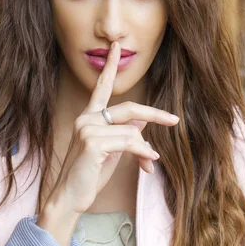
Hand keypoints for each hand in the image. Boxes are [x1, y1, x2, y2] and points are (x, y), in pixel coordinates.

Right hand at [36, 41, 178, 245]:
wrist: (70, 197)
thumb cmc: (89, 175)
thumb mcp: (111, 151)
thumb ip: (124, 132)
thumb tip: (143, 123)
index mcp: (89, 116)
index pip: (101, 87)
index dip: (111, 67)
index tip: (117, 47)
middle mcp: (86, 118)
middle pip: (129, 108)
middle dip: (155, 114)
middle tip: (174, 119)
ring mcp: (87, 129)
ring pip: (132, 131)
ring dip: (144, 150)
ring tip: (147, 164)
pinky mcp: (92, 143)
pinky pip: (129, 142)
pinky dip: (142, 153)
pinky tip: (147, 164)